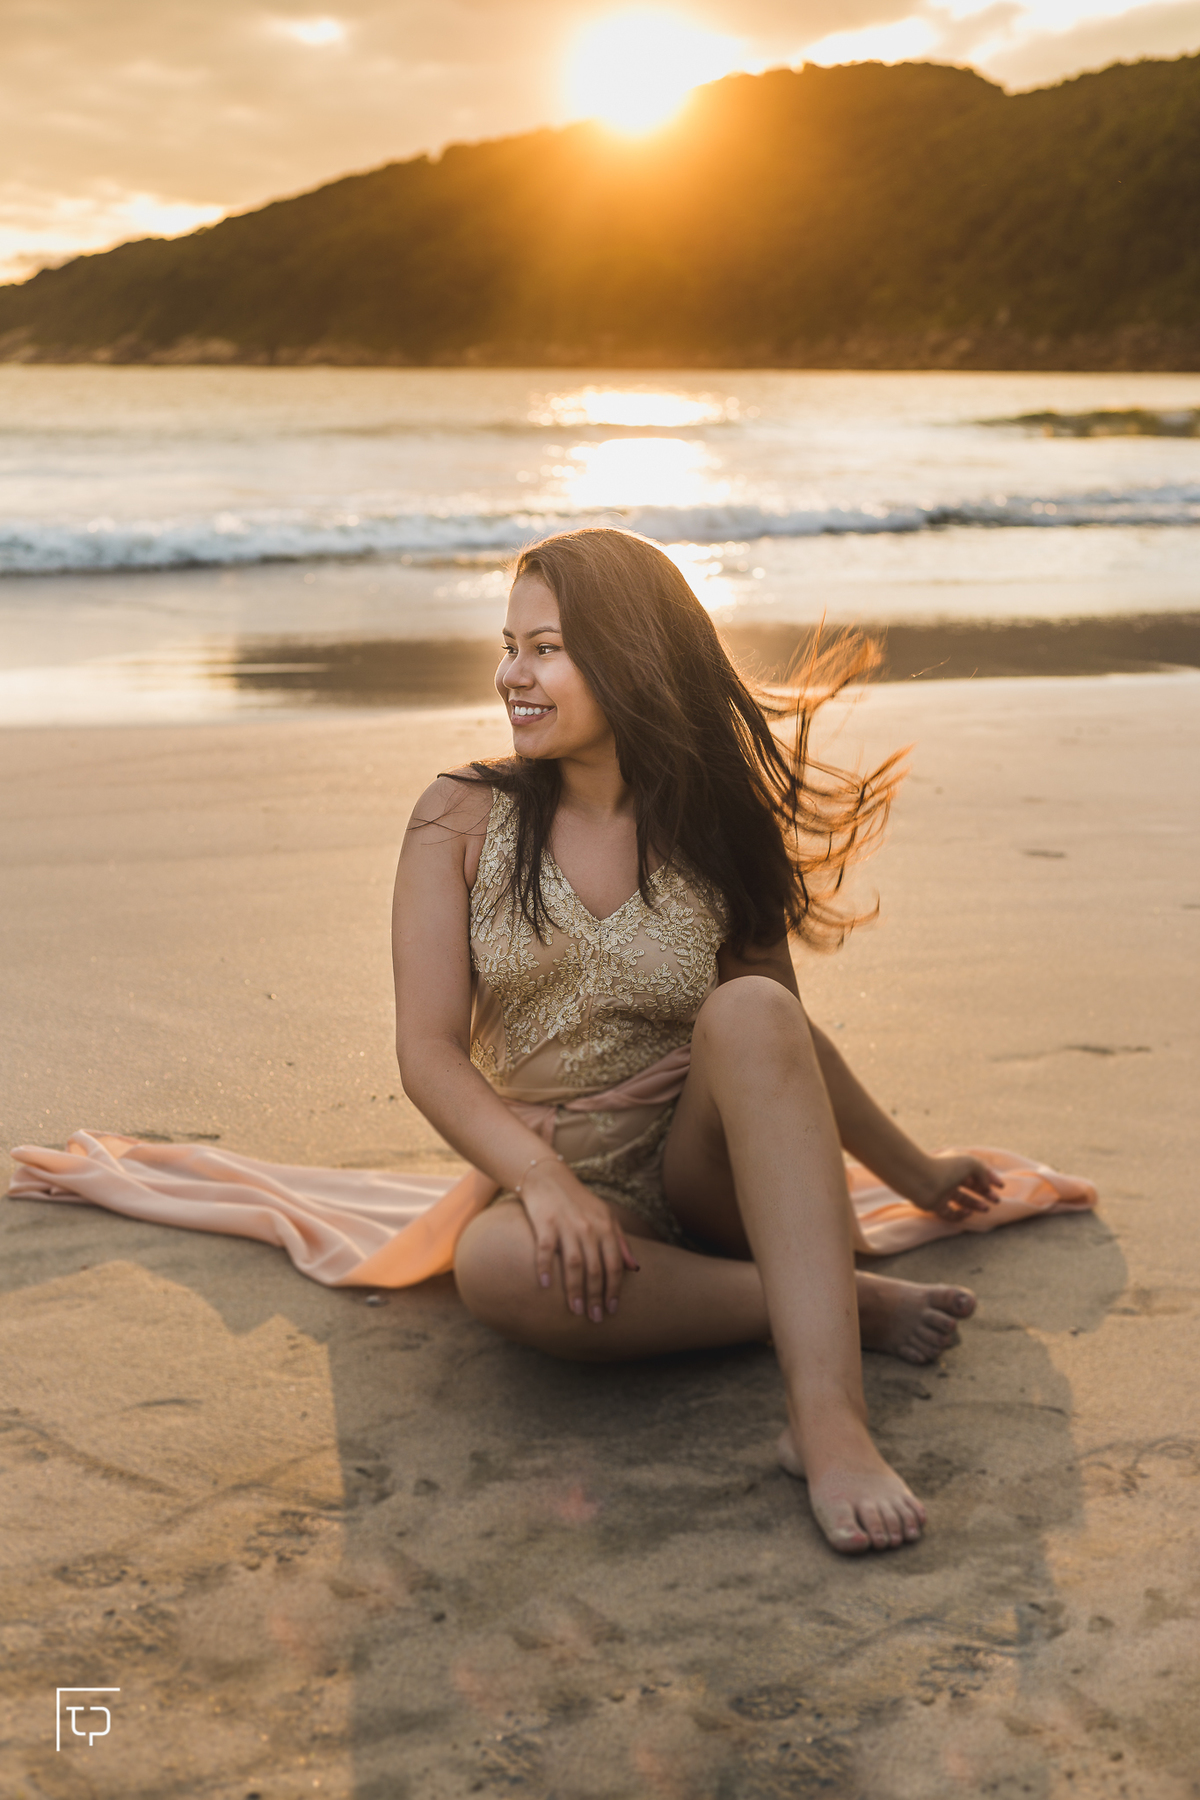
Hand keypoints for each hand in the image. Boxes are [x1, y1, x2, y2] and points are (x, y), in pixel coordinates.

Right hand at [518, 1161, 639, 1322]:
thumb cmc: (579, 1201)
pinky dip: (545, 1268)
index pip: (614, 1265)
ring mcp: (566, 1226)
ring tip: (576, 1310)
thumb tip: (635, 1268)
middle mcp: (588, 1228)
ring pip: (574, 1264)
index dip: (614, 1289)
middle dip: (596, 1296)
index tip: (612, 1310)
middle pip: (595, 1269)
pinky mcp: (545, 1223)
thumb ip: (621, 1242)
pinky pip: (546, 1250)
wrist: (548, 1177)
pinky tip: (545, 1286)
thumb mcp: (606, 1216)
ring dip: (575, 1289)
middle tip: (594, 1318)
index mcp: (605, 1227)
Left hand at [911, 1153, 1003, 1221]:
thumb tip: (986, 1184)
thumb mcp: (970, 1163)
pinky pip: (950, 1213)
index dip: (989, 1178)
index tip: (1001, 1186)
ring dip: (976, 1205)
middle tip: (996, 1200)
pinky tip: (968, 1212)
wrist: (920, 1179)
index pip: (976, 1171)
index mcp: (956, 1165)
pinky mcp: (936, 1206)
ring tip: (986, 1208)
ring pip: (962, 1200)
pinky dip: (960, 1215)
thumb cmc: (945, 1167)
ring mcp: (942, 1192)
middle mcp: (949, 1178)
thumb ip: (983, 1172)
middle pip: (970, 1187)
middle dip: (985, 1193)